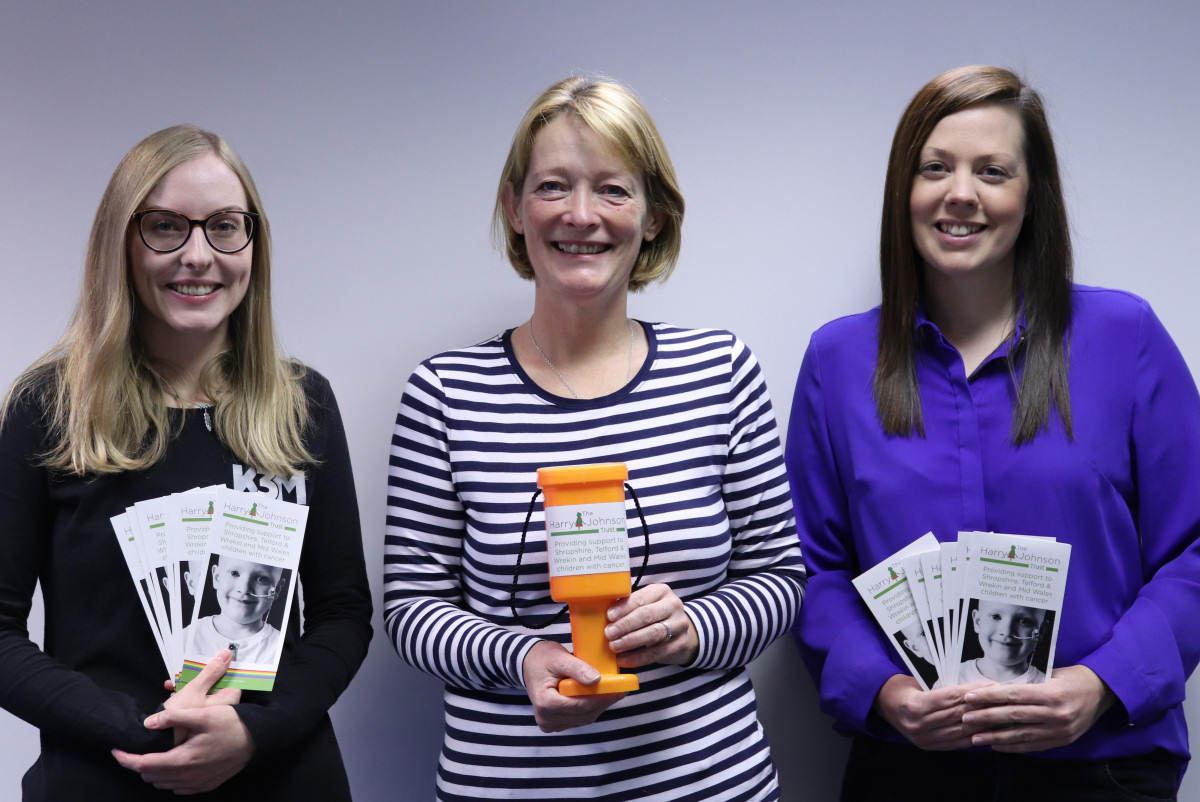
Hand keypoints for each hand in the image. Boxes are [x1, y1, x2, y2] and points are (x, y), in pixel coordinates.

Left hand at [112, 651, 254, 793]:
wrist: (256, 740)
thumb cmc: (231, 724)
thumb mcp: (204, 714)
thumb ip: (174, 718)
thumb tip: (148, 723)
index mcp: (183, 760)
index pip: (143, 765)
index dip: (125, 758)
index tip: (115, 750)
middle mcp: (187, 777)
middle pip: (150, 776)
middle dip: (139, 763)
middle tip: (138, 748)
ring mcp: (196, 784)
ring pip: (162, 783)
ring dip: (154, 771)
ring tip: (155, 754)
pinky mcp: (204, 786)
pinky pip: (177, 788)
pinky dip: (169, 778)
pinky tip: (175, 763)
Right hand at [161, 650, 241, 745]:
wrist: (158, 736)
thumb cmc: (180, 716)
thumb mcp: (195, 689)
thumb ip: (211, 672)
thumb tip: (227, 655)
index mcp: (225, 701)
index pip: (234, 680)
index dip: (226, 669)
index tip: (216, 660)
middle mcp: (220, 708)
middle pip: (216, 683)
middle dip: (202, 676)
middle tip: (191, 670)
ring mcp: (208, 712)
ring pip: (203, 690)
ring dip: (189, 683)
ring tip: (175, 682)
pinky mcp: (196, 715)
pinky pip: (194, 698)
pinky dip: (183, 693)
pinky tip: (171, 690)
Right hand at [522, 640, 625, 731]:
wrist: (529, 664)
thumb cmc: (542, 658)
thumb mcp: (559, 657)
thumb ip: (577, 668)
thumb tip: (597, 679)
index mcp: (545, 703)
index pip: (580, 705)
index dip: (602, 698)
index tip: (619, 690)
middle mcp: (546, 719)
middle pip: (584, 714)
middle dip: (604, 702)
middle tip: (621, 689)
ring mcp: (551, 724)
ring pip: (584, 718)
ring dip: (599, 705)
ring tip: (611, 690)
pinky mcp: (556, 723)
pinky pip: (580, 718)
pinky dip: (591, 707)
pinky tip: (598, 695)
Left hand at [605, 583, 699, 667]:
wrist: (679, 631)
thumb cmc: (654, 615)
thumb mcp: (644, 605)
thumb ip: (628, 606)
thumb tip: (605, 615)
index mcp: (661, 591)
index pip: (640, 598)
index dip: (624, 608)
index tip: (609, 616)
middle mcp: (673, 605)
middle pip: (647, 615)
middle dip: (626, 625)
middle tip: (609, 633)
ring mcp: (680, 625)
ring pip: (654, 634)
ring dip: (630, 641)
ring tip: (614, 646)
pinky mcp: (681, 644)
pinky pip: (657, 653)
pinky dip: (637, 658)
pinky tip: (623, 660)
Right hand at [874, 674, 993, 750]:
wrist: (883, 704)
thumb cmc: (902, 688)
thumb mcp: (918, 682)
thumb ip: (942, 688)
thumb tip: (973, 689)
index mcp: (915, 705)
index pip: (950, 698)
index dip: (972, 692)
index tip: (991, 686)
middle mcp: (919, 724)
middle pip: (957, 715)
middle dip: (982, 707)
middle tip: (1000, 700)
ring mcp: (923, 738)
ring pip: (960, 731)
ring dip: (981, 724)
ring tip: (998, 715)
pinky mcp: (928, 746)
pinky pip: (955, 743)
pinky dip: (972, 736)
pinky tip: (985, 731)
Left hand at [960, 664, 1114, 752]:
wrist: (1102, 692)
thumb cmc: (1071, 678)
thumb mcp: (1050, 674)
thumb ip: (1026, 683)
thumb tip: (993, 687)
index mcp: (1051, 693)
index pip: (1013, 695)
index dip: (989, 697)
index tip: (969, 698)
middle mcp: (1056, 714)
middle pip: (1014, 716)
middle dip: (986, 718)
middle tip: (965, 718)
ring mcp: (1060, 730)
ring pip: (1021, 735)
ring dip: (995, 737)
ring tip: (975, 738)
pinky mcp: (1062, 741)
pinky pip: (1033, 746)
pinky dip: (1013, 746)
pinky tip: (996, 745)